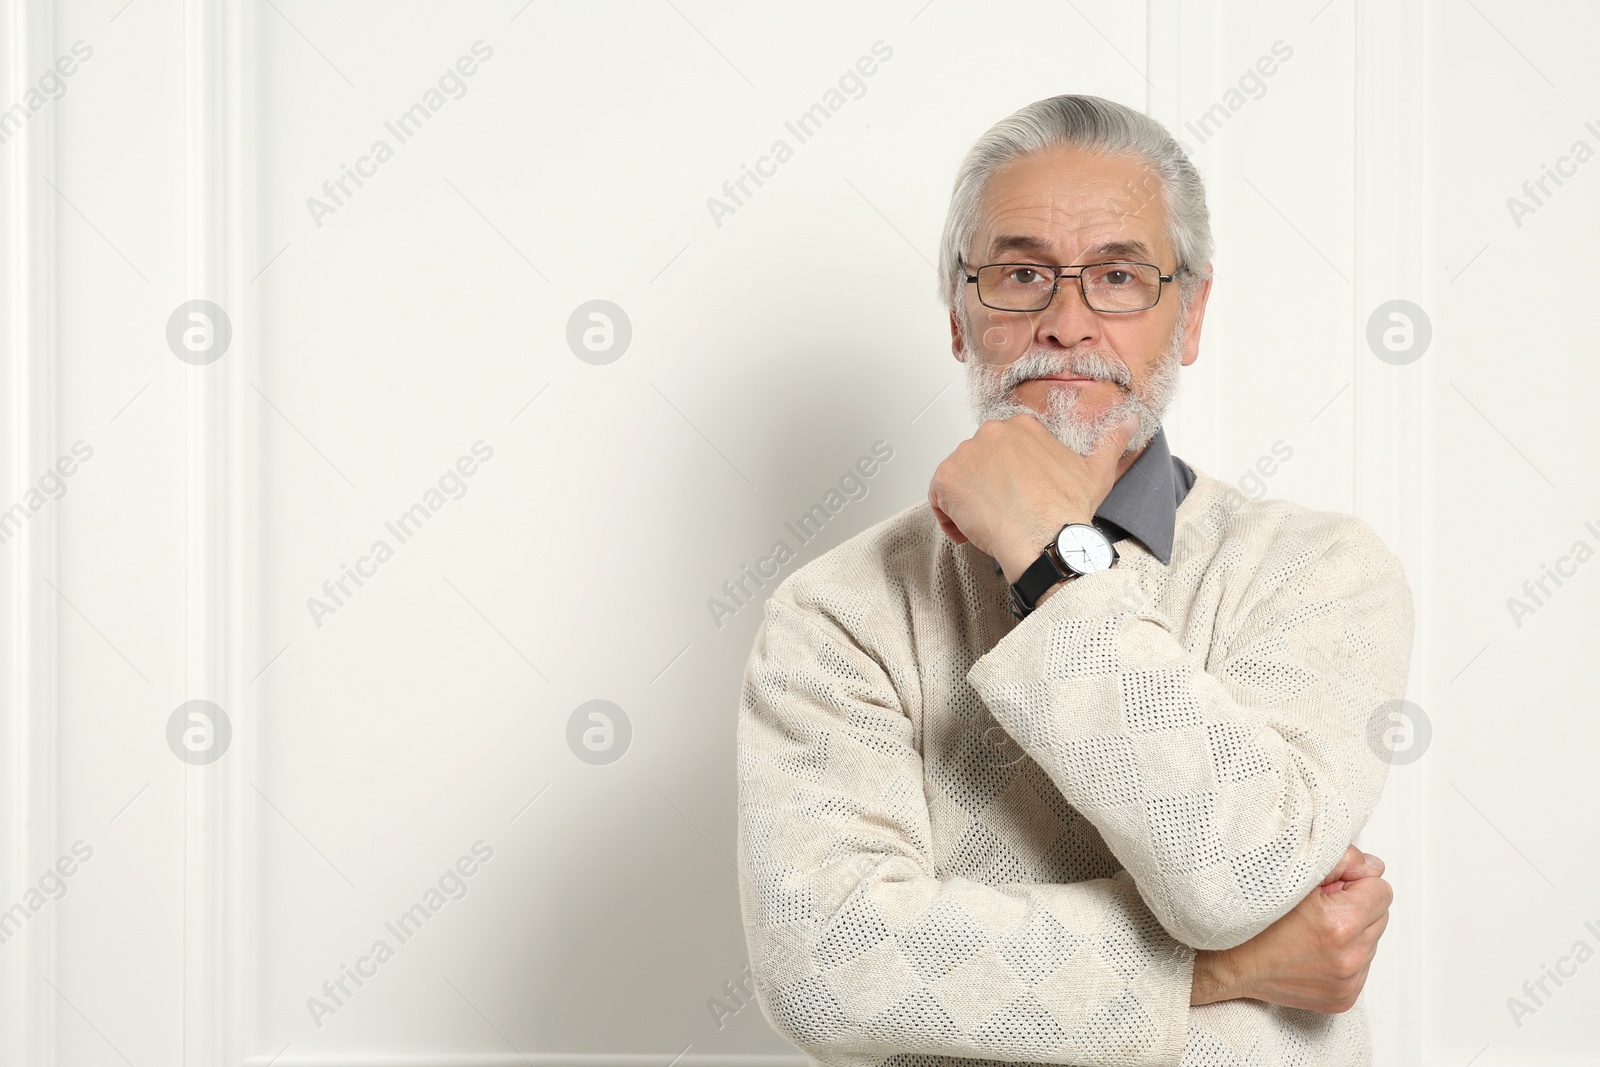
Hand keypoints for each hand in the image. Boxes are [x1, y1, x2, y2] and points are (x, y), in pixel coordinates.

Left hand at [927, 412, 1139, 583]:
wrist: (1047, 538)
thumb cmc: (1067, 509)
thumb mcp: (1096, 470)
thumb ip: (1111, 441)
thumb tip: (1131, 420)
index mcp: (1021, 426)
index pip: (1000, 450)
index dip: (1006, 478)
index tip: (1016, 497)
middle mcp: (990, 432)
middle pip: (976, 464)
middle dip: (985, 490)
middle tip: (1003, 515)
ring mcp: (965, 454)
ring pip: (957, 481)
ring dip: (967, 504)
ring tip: (989, 525)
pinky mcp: (947, 478)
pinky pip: (938, 498)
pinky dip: (949, 518)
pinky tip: (972, 531)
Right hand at [1191, 845, 1391, 1012]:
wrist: (1228, 963)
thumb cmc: (1253, 918)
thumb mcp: (1290, 874)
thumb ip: (1340, 861)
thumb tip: (1372, 866)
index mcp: (1340, 923)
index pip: (1382, 890)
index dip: (1355, 882)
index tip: (1331, 887)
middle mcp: (1349, 957)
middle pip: (1380, 916)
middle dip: (1356, 907)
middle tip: (1320, 908)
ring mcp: (1347, 982)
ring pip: (1371, 942)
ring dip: (1351, 932)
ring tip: (1313, 931)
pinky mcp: (1343, 999)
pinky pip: (1361, 968)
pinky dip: (1344, 956)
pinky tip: (1314, 951)